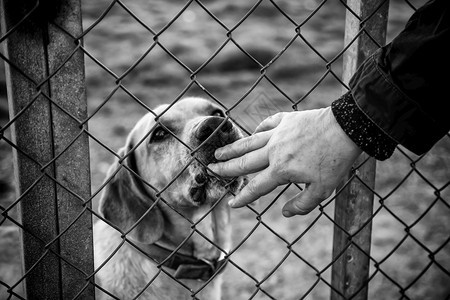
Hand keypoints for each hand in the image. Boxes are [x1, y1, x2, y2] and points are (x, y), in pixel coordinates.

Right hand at [208, 107, 361, 216]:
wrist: (346, 128)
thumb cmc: (336, 160)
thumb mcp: (323, 190)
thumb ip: (302, 204)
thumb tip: (284, 212)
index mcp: (281, 170)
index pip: (256, 187)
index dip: (243, 197)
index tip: (232, 203)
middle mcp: (274, 151)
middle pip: (244, 162)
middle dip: (226, 168)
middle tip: (211, 169)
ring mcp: (278, 134)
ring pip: (249, 142)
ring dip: (233, 149)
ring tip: (219, 152)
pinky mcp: (286, 120)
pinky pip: (267, 124)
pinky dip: (258, 129)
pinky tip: (253, 133)